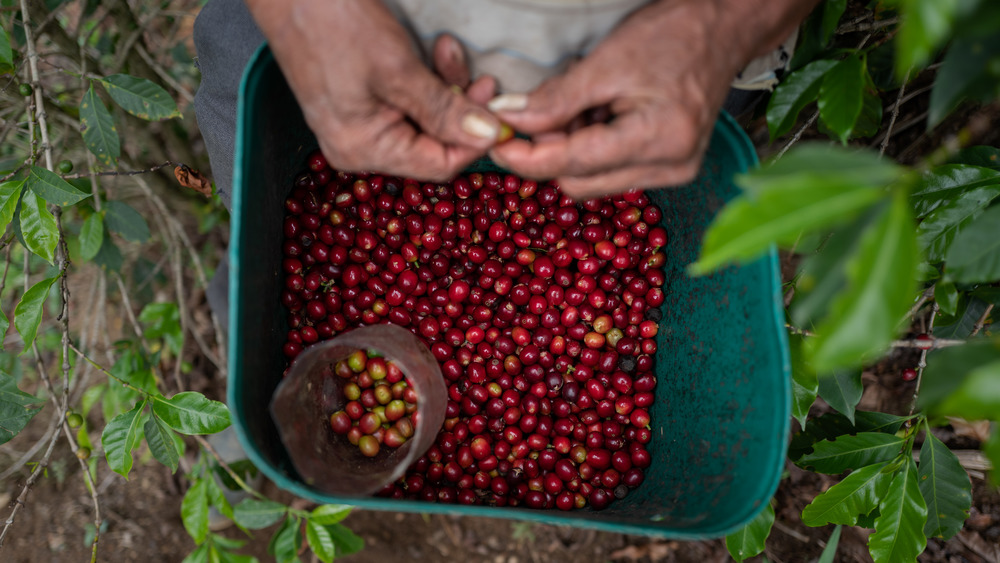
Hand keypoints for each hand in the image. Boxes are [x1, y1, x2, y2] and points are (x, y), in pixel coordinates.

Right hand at [245, 0, 500, 180]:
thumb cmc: (335, 24)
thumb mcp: (399, 69)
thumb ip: (445, 109)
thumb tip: (487, 136)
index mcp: (364, 150)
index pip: (439, 164)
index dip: (474, 141)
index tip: (499, 112)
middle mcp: (359, 147)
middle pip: (432, 143)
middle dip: (461, 108)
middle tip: (483, 77)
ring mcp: (357, 126)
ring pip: (424, 120)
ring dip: (446, 88)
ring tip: (449, 50)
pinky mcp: (359, 103)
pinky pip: (406, 104)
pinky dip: (426, 82)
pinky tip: (433, 52)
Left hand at [488, 0, 816, 198]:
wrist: (724, 29)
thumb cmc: (674, 35)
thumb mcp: (607, 62)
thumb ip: (556, 101)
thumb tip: (509, 121)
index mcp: (659, 139)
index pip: (574, 164)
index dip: (527, 157)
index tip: (495, 144)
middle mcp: (671, 167)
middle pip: (579, 181)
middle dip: (550, 152)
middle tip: (537, 113)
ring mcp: (674, 172)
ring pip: (592, 180)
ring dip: (572, 150)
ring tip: (584, 106)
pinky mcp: (671, 168)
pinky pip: (612, 172)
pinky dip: (593, 149)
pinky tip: (601, 117)